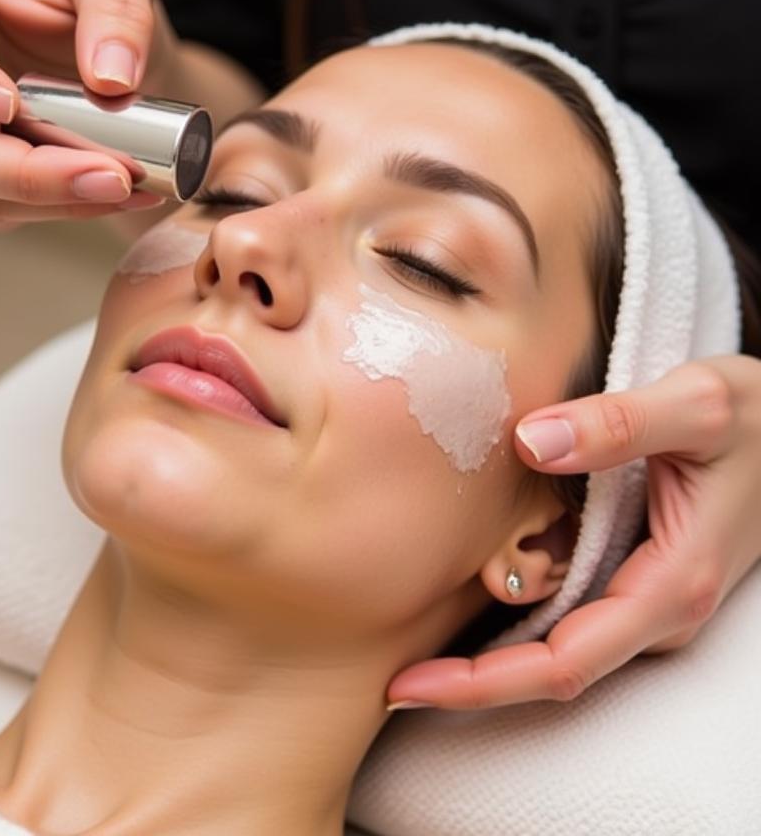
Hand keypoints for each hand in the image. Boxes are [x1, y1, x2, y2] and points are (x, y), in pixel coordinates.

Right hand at [0, 0, 178, 229]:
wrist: (111, 58)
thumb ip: (117, 3)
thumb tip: (110, 80)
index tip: (7, 100)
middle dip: (20, 170)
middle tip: (108, 173)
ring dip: (51, 198)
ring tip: (127, 184)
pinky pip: (3, 214)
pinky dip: (66, 209)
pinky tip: (123, 194)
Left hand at [386, 355, 760, 709]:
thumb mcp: (699, 405)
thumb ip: (620, 423)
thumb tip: (532, 442)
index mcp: (672, 584)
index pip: (564, 662)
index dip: (483, 683)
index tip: (410, 685)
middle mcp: (660, 608)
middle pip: (554, 671)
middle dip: (473, 684)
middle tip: (391, 678)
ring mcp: (649, 597)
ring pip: (561, 647)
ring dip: (491, 658)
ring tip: (414, 650)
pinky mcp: (639, 575)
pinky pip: (570, 614)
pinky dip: (518, 620)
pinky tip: (471, 599)